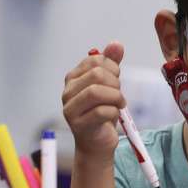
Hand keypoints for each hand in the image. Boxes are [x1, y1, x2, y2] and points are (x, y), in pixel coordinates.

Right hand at [63, 42, 124, 156]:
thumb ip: (111, 64)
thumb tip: (116, 44)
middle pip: (97, 75)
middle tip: (118, 95)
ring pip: (97, 92)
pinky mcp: (78, 125)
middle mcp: (68, 91)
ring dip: (115, 97)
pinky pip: (101, 112)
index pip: (95, 60)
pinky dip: (113, 112)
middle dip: (115, 83)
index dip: (112, 68)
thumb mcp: (109, 85)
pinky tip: (114, 115)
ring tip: (119, 104)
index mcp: (73, 78)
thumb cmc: (102, 112)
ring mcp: (70, 109)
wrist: (97, 143)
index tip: (116, 80)